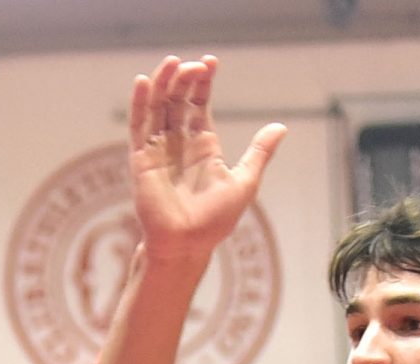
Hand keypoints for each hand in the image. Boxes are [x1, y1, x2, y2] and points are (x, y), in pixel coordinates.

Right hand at [129, 55, 285, 261]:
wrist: (187, 245)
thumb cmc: (215, 221)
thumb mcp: (245, 181)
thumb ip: (259, 152)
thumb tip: (281, 126)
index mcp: (202, 147)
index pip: (199, 106)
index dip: (203, 84)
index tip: (210, 63)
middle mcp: (178, 144)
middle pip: (177, 101)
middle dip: (185, 79)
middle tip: (195, 64)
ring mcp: (158, 150)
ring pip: (158, 108)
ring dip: (163, 83)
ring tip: (172, 62)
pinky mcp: (141, 160)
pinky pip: (139, 126)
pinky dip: (139, 104)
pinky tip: (144, 82)